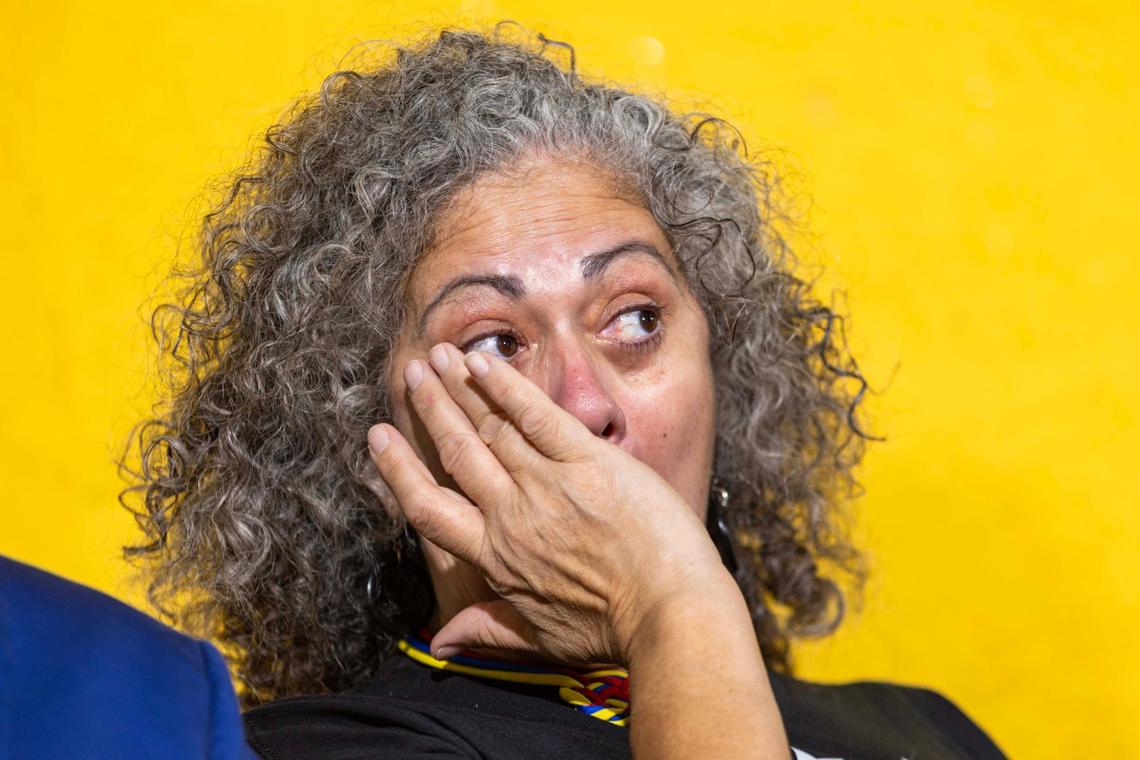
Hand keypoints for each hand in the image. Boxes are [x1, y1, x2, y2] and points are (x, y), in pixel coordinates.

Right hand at [368, 342, 730, 666]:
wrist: (671, 612)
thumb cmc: (613, 631)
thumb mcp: (542, 641)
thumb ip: (488, 631)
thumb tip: (441, 646)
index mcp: (496, 557)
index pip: (430, 507)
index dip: (399, 470)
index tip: (379, 437)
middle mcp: (512, 513)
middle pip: (457, 452)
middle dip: (430, 409)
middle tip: (410, 374)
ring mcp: (548, 482)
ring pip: (490, 426)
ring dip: (460, 388)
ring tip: (437, 356)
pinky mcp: (588, 460)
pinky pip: (537, 415)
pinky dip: (507, 386)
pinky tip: (483, 361)